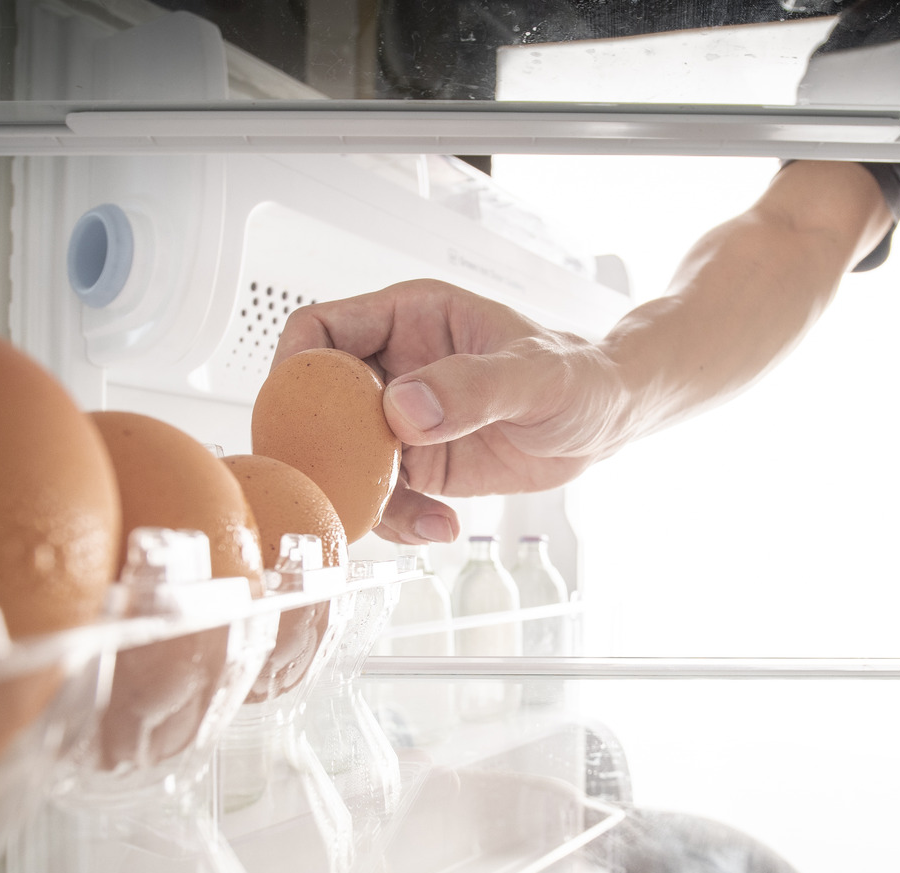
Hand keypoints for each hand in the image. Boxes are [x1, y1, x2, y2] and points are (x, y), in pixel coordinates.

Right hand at [273, 279, 626, 544]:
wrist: (605, 424)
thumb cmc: (578, 375)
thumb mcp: (535, 374)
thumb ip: (474, 386)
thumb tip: (404, 408)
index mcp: (408, 319)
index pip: (320, 329)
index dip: (295, 368)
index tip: (299, 415)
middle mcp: (393, 367)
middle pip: (316, 404)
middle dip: (318, 451)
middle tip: (339, 488)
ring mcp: (399, 421)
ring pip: (343, 460)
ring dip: (364, 498)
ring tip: (414, 519)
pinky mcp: (416, 466)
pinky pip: (380, 497)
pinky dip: (397, 521)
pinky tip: (441, 526)